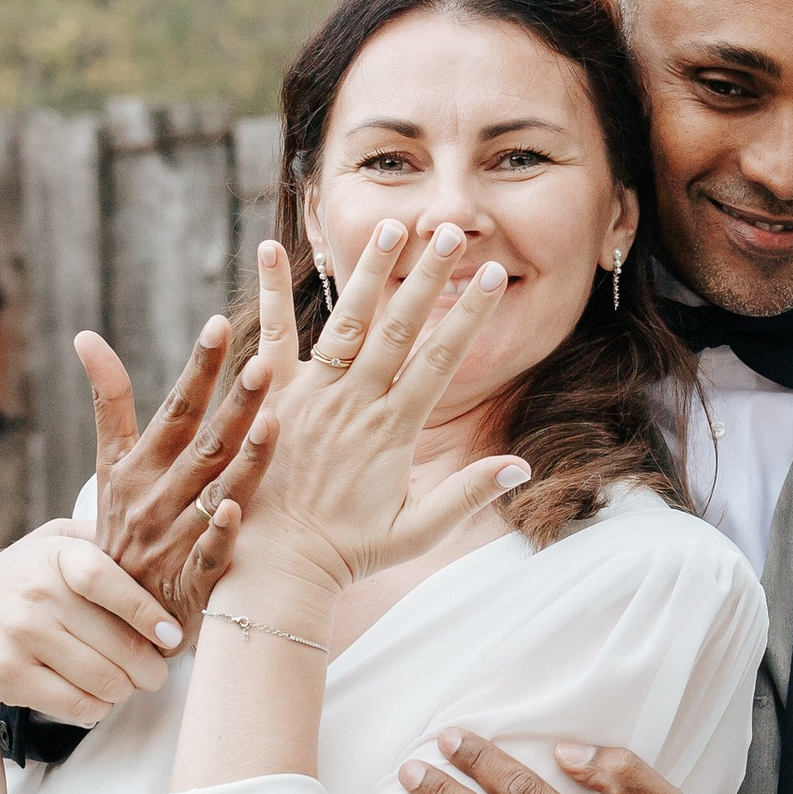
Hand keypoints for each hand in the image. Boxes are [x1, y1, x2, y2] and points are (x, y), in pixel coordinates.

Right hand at [0, 524, 183, 735]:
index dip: (146, 611)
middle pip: (120, 645)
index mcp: (54, 556)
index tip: (172, 635)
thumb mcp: (49, 545)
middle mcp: (36, 593)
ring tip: (121, 684)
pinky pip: (78, 704)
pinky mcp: (8, 675)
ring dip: (123, 691)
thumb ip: (98, 539)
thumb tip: (164, 546)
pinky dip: (96, 709)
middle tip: (153, 673)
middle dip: (150, 669)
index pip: (107, 579)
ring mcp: (19, 635)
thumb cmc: (16, 586)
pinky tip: (92, 698)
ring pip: (105, 680)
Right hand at [77, 316, 277, 633]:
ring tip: (273, 419)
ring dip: (244, 458)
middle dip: (235, 403)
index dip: (198, 368)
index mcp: (142, 465)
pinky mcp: (191, 579)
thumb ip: (109, 402)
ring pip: (214, 492)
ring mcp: (175, 538)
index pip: (175, 408)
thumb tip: (87, 337)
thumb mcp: (109, 466)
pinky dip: (221, 532)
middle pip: (203, 444)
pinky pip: (208, 553)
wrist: (107, 615)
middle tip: (266, 363)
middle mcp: (158, 497)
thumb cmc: (121, 528)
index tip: (220, 323)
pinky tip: (236, 508)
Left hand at [231, 227, 527, 604]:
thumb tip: (521, 465)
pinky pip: (272, 335)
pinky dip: (273, 292)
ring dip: (370, 273)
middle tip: (447, 230)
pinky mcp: (271, 397)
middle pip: (400, 328)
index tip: (493, 273)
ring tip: (390, 225)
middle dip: (427, 276)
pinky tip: (272, 246)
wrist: (277, 568)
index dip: (470, 313)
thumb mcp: (417, 532)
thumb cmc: (347, 554)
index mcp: (394, 431)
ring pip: (347, 321)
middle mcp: (356, 404)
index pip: (442, 359)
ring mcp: (312, 396)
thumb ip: (467, 494)